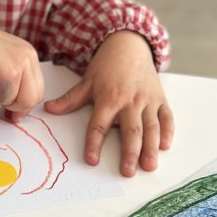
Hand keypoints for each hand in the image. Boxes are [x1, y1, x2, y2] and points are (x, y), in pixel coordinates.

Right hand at [0, 14, 44, 120]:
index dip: (25, 102)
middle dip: (18, 107)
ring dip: (4, 101)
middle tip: (4, 109)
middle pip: (36, 97)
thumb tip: (18, 110)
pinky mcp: (10, 75)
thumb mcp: (2, 61)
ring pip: (24, 102)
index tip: (14, 111)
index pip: (38, 86)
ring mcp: (21, 65)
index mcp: (29, 53)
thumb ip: (14, 79)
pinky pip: (6, 99)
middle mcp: (29, 58)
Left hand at [44, 30, 173, 176]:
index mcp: (108, 98)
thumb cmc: (106, 65)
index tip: (91, 160)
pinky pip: (167, 117)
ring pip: (151, 127)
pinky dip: (168, 132)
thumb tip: (48, 109)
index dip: (94, 143)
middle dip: (130, 153)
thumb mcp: (86, 81)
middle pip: (130, 130)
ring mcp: (147, 100)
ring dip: (151, 148)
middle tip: (128, 172)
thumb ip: (70, 99)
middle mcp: (129, 101)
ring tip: (149, 166)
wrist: (129, 44)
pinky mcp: (160, 98)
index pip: (99, 125)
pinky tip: (165, 146)